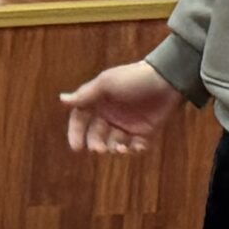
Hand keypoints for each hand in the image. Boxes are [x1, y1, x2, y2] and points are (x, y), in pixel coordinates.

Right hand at [60, 60, 184, 155]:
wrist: (167, 81)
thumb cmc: (134, 78)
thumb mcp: (107, 84)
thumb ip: (85, 94)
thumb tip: (61, 100)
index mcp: (99, 101)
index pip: (81, 119)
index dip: (76, 132)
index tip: (76, 147)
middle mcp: (111, 114)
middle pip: (96, 135)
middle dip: (96, 144)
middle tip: (100, 149)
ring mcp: (127, 123)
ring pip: (114, 143)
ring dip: (114, 149)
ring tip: (120, 149)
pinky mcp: (144, 131)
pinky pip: (135, 146)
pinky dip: (134, 150)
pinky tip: (136, 147)